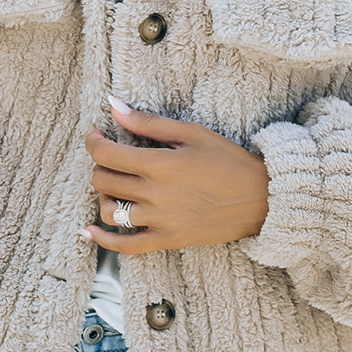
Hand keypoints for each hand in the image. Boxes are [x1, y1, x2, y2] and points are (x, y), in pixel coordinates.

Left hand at [81, 97, 269, 255]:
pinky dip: (103, 240)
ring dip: (104, 197)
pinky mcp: (168, 240)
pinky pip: (125, 246)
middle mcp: (155, 195)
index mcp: (160, 164)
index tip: (98, 137)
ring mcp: (160, 221)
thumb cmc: (229, 161)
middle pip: (104, 181)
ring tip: (115, 187)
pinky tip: (90, 231)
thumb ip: (149, 122)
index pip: (106, 154)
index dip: (94, 142)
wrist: (261, 198)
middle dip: (101, 166)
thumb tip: (114, 105)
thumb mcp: (192, 133)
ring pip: (109, 211)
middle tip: (112, 159)